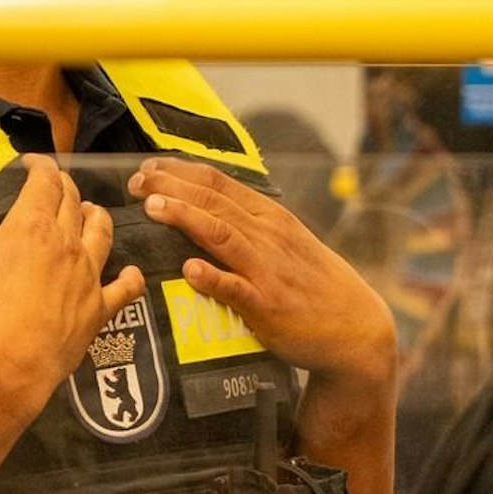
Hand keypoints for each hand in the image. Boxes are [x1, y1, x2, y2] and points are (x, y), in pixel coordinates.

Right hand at [0, 153, 145, 411]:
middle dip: (65, 189)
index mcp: (32, 225)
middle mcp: (67, 243)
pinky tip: (131, 273)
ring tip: (90, 213)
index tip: (31, 164)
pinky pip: (124, 288)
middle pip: (74, 203)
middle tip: (54, 187)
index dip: (40, 167)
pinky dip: (129, 278)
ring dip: (96, 219)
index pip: (45, 181)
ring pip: (102, 234)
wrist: (10, 366)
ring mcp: (88, 276)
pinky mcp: (99, 309)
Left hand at [129, 157, 393, 393]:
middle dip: (170, 188)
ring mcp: (267, 270)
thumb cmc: (313, 282)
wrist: (356, 326)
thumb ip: (247, 222)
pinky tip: (190, 270)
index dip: (179, 171)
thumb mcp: (285, 239)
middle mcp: (267, 235)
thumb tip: (203, 203)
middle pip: (212, 201)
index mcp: (268, 215)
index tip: (147, 167)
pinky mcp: (269, 306)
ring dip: (185, 218)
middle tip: (136, 183)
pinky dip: (213, 278)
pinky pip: (237, 289)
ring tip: (153, 208)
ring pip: (221, 234)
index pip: (217, 182)